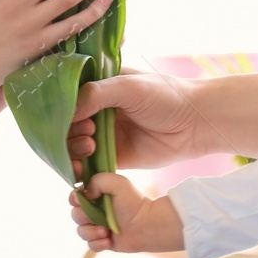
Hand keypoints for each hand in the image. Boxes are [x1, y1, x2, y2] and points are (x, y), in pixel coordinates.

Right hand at [67, 69, 200, 177]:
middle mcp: (97, 111)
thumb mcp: (129, 87)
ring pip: (73, 147)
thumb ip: (96, 94)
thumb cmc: (166, 96)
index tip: (71, 116)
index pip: (67, 98)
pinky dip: (79, 170)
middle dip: (68, 132)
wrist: (195, 124)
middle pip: (66, 125)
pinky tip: (80, 170)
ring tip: (90, 147)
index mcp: (98, 88)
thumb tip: (67, 112)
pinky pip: (88, 166)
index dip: (62, 109)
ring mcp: (103, 135)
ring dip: (72, 150)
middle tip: (89, 132)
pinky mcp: (113, 158)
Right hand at [69, 172, 184, 253]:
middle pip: (75, 215)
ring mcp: (98, 227)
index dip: (75, 200)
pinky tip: (109, 241)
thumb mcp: (117, 182)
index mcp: (97, 195)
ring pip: (81, 232)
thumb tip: (85, 194)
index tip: (82, 201)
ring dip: (91, 233)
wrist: (148, 225)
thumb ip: (97, 180)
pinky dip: (98, 244)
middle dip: (84, 218)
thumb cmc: (134, 202)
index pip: (75, 197)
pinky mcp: (103, 241)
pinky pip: (90, 245)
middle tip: (98, 219)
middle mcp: (96, 211)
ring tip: (106, 232)